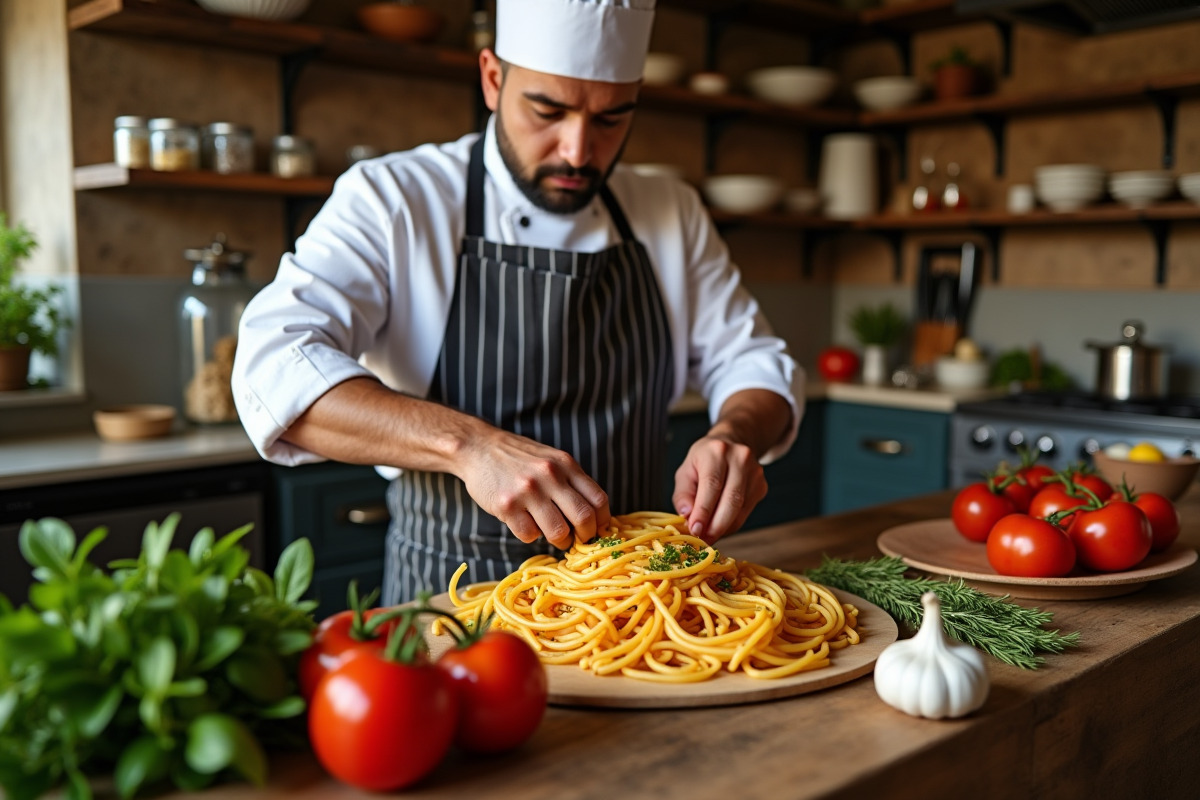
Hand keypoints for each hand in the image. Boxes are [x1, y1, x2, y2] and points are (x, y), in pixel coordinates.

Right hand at [456, 428, 609, 548]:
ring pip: (558, 532)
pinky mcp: (507, 505)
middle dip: (585, 536)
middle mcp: (549, 476)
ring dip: (559, 541)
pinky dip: (531, 535)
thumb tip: (595, 516)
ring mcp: (528, 491)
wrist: (478, 447)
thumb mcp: (551, 459)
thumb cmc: (518, 458)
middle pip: (583, 518)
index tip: (599, 530)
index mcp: (565, 464)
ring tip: (554, 535)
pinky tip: (525, 523)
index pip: (598, 499)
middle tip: (578, 540)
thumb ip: (571, 481)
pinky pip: (529, 535)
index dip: (603, 521)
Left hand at [672, 434, 767, 543]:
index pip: (712, 485)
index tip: (695, 530)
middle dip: (716, 525)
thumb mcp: (685, 471)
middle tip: (702, 540)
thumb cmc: (703, 461)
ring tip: (708, 536)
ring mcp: (755, 472)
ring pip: (740, 509)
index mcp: (717, 451)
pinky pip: (746, 512)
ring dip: (723, 528)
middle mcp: (740, 458)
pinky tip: (720, 526)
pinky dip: (731, 524)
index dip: (703, 510)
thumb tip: (687, 515)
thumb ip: (683, 494)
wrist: (731, 443)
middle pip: (731, 499)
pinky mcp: (762, 485)